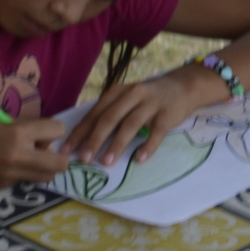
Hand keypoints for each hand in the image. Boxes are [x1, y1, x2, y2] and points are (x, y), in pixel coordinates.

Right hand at [0, 114, 70, 185]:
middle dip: (58, 157)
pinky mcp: (3, 186)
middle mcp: (19, 155)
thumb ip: (22, 127)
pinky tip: (9, 166)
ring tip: (28, 159)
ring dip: (43, 168)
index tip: (45, 131)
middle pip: (60, 164)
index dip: (54, 130)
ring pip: (46, 177)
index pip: (57, 130)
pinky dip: (24, 174)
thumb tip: (42, 138)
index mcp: (17, 132)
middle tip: (45, 151)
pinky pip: (25, 181)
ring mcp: (12, 174)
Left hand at [69, 65, 220, 166]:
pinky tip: (139, 159)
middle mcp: (132, 94)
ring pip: (130, 125)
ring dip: (116, 145)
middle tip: (83, 159)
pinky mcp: (167, 114)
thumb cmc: (148, 98)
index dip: (79, 132)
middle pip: (109, 118)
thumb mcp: (126, 99)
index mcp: (117, 92)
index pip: (94, 114)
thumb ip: (109, 113)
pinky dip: (147, 146)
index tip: (66, 150)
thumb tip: (83, 138)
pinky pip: (156, 132)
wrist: (183, 88)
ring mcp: (151, 103)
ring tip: (106, 163)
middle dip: (94, 140)